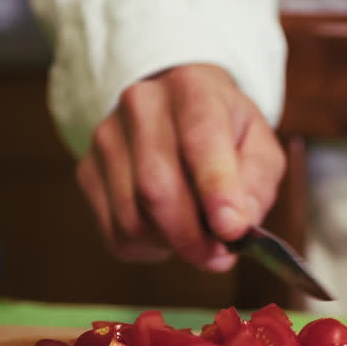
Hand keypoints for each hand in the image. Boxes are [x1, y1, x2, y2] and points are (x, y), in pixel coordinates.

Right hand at [75, 64, 286, 271]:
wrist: (175, 108)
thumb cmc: (226, 133)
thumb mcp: (260, 147)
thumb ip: (256, 184)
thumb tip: (235, 226)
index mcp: (193, 89)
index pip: (200, 138)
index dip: (216, 188)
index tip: (232, 230)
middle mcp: (141, 105)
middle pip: (155, 188)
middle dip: (192, 236)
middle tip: (219, 256)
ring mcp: (106, 138)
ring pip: (132, 218)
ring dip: (171, 244)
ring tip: (197, 236)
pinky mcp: (87, 171)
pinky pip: (115, 232)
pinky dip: (148, 247)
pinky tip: (167, 231)